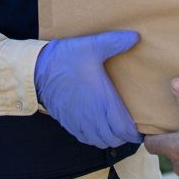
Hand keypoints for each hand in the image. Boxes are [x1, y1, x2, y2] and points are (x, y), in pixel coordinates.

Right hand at [34, 31, 142, 148]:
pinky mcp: (67, 122)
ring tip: (118, 128)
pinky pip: (84, 138)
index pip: (122, 128)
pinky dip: (95, 138)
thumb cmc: (66, 58)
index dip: (133, 133)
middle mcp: (91, 115)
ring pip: (98, 141)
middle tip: (133, 126)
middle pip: (113, 139)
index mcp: (102, 100)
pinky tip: (99, 127)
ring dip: (110, 138)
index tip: (142, 128)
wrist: (37, 69)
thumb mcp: (93, 45)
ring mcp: (78, 121)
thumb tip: (135, 37)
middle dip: (125, 136)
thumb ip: (115, 42)